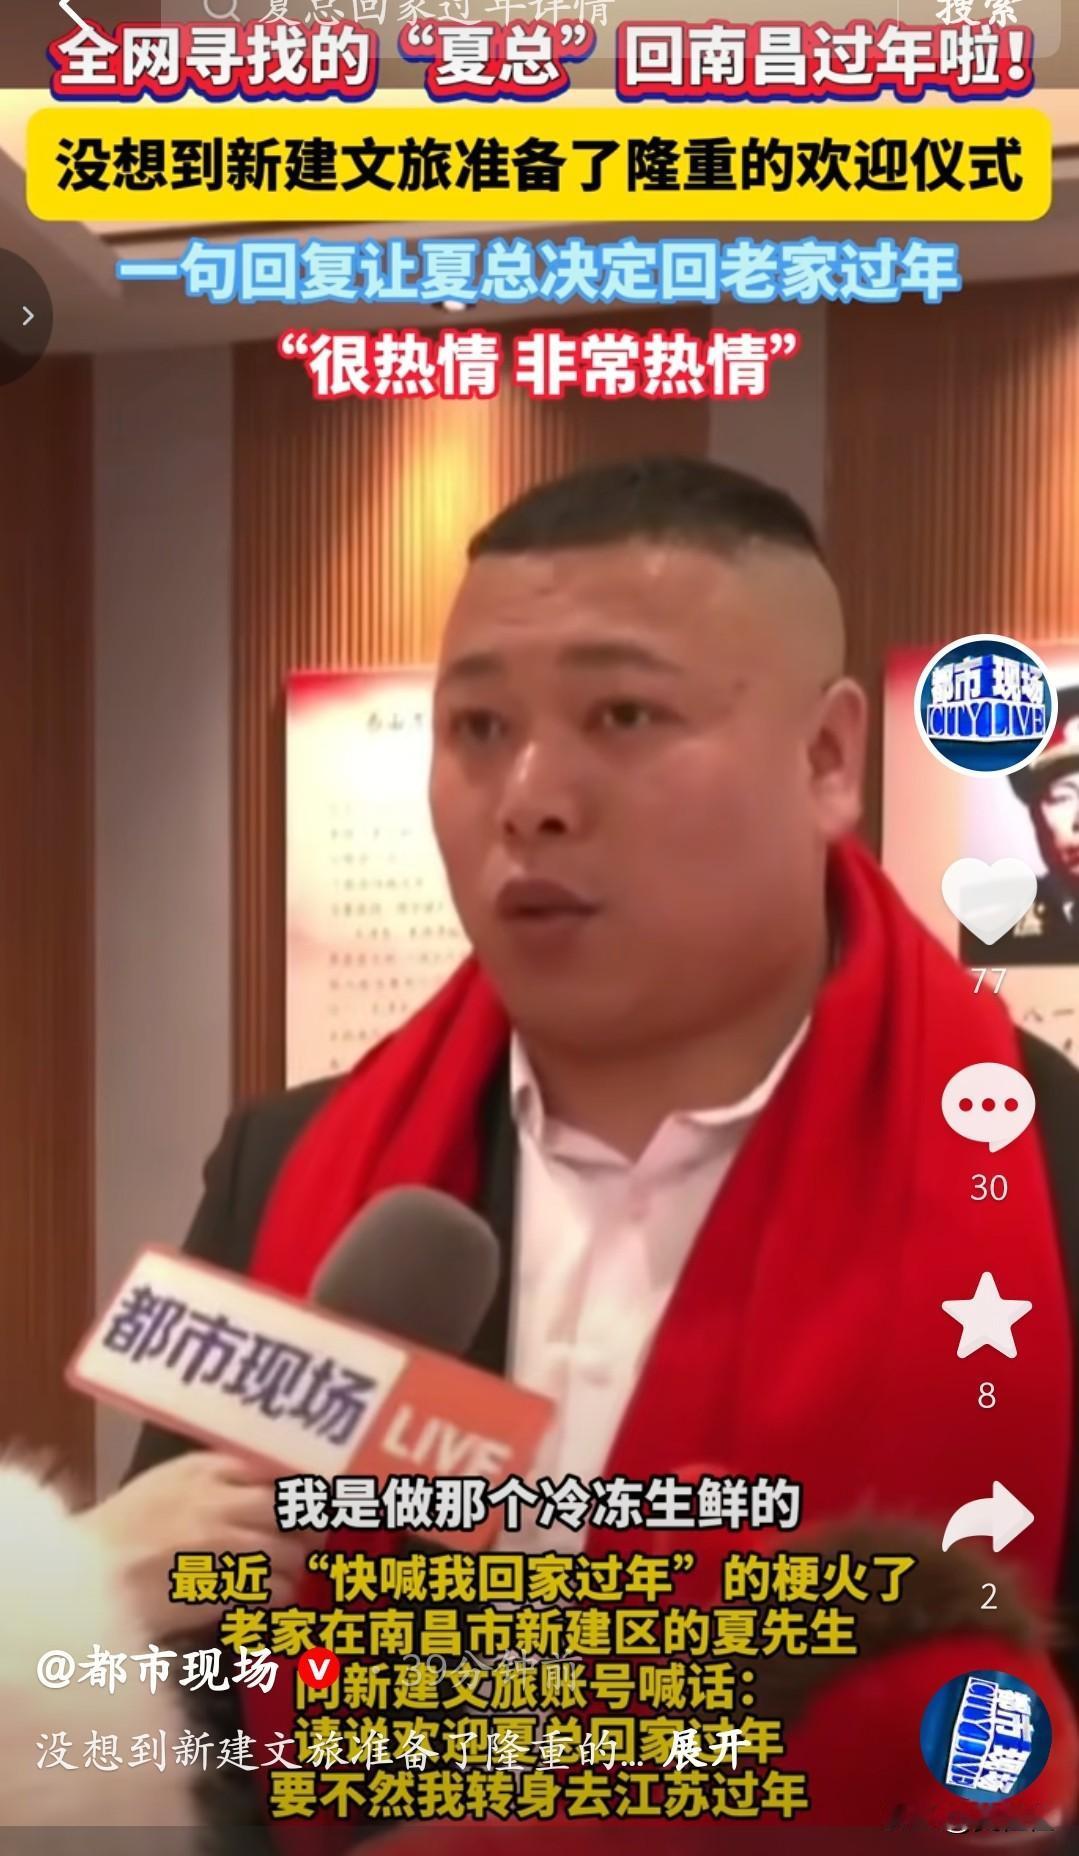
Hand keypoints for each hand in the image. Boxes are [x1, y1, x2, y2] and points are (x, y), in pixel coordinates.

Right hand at [79, 1451, 311, 1637]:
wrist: (81, 1581)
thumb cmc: (120, 1532)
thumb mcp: (165, 1484)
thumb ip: (215, 1477)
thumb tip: (271, 1485)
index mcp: (205, 1470)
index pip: (278, 1468)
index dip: (304, 1485)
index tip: (319, 1498)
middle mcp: (220, 1500)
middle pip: (293, 1508)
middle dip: (311, 1525)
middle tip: (318, 1538)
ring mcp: (221, 1546)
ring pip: (290, 1552)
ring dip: (296, 1566)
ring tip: (292, 1575)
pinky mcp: (220, 1590)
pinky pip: (274, 1591)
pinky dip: (281, 1596)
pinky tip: (274, 1599)